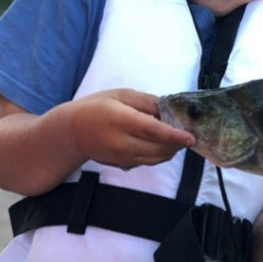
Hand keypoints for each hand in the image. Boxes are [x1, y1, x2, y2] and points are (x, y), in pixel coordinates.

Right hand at [66, 88, 195, 169]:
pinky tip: (158, 143)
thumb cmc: (96, 107)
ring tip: (175, 137)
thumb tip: (168, 109)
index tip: (191, 138)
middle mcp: (122, 143)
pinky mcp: (123, 166)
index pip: (153, 131)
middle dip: (177, 143)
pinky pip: (148, 162)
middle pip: (159, 149)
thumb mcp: (120, 95)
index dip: (174, 136)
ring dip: (170, 150)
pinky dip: (159, 154)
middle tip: (186, 131)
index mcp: (121, 121)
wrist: (71, 133)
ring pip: (157, 159)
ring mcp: (122, 158)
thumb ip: (146, 102)